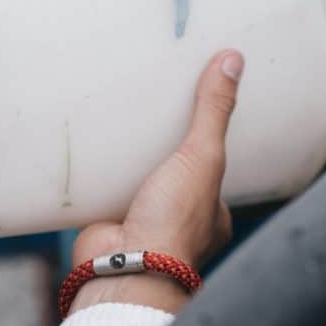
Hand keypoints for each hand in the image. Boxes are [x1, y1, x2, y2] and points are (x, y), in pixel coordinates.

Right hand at [70, 50, 243, 314]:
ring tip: (120, 126)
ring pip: (138, 184)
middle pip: (171, 175)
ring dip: (130, 163)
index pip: (209, 172)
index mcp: (210, 215)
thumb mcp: (202, 157)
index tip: (191, 121)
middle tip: (151, 118)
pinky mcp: (110, 223)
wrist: (123, 266)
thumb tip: (232, 59)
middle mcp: (178, 222)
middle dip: (162, 152)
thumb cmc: (173, 220)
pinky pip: (106, 192)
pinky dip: (101, 174)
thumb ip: (213, 112)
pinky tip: (92, 150)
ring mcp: (143, 224)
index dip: (202, 146)